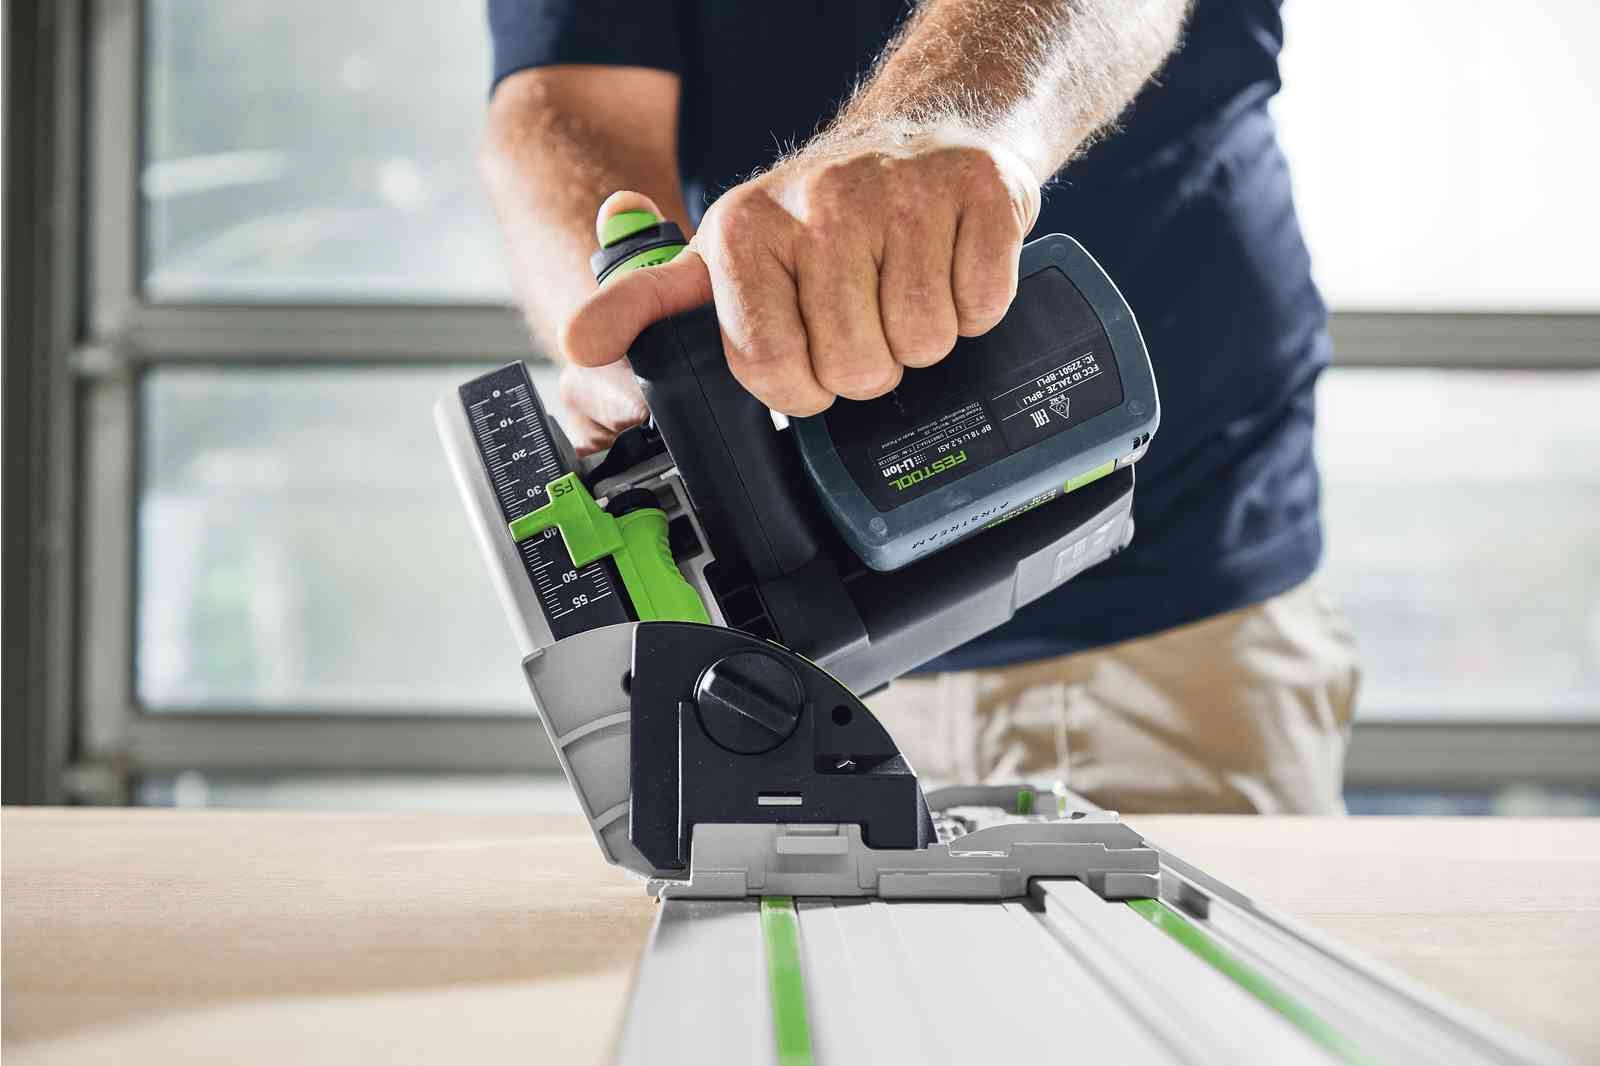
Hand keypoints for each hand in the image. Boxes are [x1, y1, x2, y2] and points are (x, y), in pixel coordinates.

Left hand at [561, 133, 1040, 415]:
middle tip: (862, 317)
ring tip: (902, 289)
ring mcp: (903, 194)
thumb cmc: (815, 218)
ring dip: (921, 338)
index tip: (806, 358)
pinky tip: (947, 268)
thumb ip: (647, 305)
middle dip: (866, 365)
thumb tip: (582, 343)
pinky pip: (982, 307)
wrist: (921, 136)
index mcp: (746, 229)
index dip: (799, 388)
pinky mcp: (978, 192)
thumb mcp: (720, 258)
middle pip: (856, 369)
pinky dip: (975, 306)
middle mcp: (821, 203)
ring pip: (923, 343)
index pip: (774, 370)